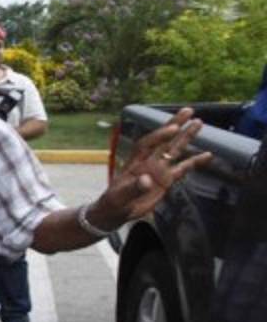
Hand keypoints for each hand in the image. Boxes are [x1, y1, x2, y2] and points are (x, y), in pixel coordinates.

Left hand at [92, 107, 212, 225]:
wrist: (117, 211)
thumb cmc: (115, 202)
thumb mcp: (120, 197)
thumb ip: (134, 188)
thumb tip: (146, 179)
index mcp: (135, 162)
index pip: (147, 144)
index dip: (159, 136)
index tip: (172, 128)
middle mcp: (149, 161)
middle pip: (164, 140)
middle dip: (175, 125)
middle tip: (188, 110)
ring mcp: (159, 169)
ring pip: (175, 149)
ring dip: (186, 137)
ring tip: (199, 122)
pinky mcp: (167, 180)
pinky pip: (183, 168)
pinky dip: (195, 162)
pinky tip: (208, 155)